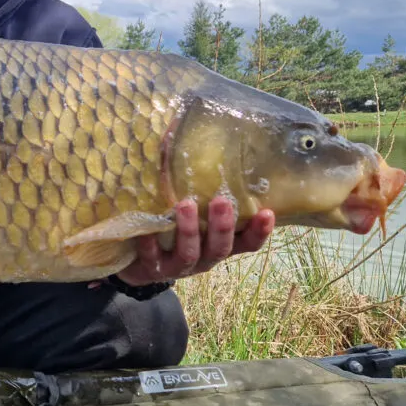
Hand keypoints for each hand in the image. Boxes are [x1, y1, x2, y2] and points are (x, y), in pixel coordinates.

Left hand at [115, 196, 274, 285]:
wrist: (137, 263)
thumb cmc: (171, 231)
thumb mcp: (189, 212)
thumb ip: (196, 188)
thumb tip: (182, 135)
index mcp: (217, 244)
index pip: (246, 243)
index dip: (259, 231)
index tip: (268, 212)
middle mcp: (203, 258)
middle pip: (220, 248)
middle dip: (222, 226)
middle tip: (221, 201)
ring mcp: (179, 267)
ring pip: (190, 253)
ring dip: (190, 230)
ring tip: (185, 205)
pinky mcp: (153, 269)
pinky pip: (153, 258)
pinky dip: (151, 243)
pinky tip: (147, 230)